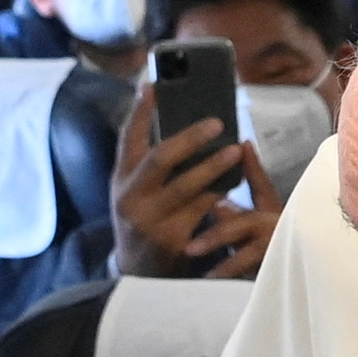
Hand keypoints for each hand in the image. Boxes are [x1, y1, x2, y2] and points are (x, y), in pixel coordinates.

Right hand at [109, 84, 278, 279]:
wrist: (137, 271)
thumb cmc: (143, 217)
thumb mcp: (134, 189)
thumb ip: (147, 162)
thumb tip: (175, 121)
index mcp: (120, 179)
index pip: (127, 138)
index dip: (140, 111)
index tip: (152, 85)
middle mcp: (131, 197)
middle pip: (161, 158)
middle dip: (190, 138)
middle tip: (217, 121)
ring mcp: (151, 219)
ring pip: (187, 186)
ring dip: (214, 165)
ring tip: (235, 148)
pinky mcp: (173, 239)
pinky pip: (203, 210)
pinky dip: (221, 192)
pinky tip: (237, 179)